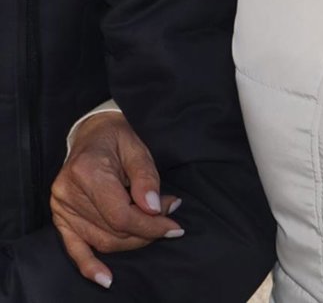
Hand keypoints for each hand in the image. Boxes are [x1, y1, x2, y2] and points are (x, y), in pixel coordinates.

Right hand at [50, 110, 183, 288]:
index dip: (150, 225)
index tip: (174, 226)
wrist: (92, 133)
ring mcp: (61, 208)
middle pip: (112, 230)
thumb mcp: (138, 149)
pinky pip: (74, 247)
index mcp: (87, 172)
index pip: (121, 215)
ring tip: (154, 228)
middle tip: (169, 221)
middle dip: (146, 231)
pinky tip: (106, 278)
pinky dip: (89, 265)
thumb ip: (147, 179)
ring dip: (132, 242)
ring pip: (101, 240)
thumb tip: (154, 208)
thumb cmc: (117, 138)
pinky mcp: (60, 218)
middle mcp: (68, 193)